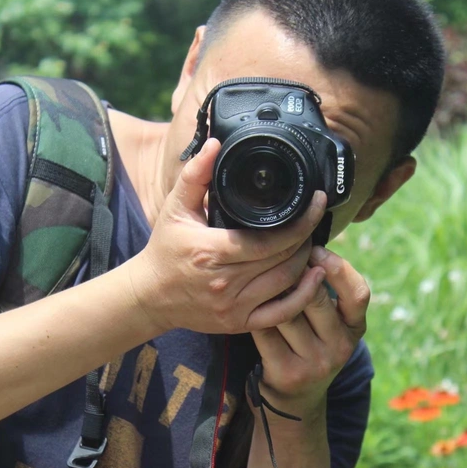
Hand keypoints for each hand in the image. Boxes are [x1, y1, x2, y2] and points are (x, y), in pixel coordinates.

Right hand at [130, 138, 327, 334]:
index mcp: (212, 252)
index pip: (271, 239)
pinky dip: (303, 297)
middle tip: (313, 221)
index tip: (316, 203)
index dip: (301, 222)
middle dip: (306, 238)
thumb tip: (216, 144)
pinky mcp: (239, 323)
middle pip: (284, 260)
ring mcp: (234, 306)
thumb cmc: (165, 250)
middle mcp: (226, 283)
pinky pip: (281, 315)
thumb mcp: (175, 208)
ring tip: (311, 243)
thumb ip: (196, 175)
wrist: (149, 295)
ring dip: (307, 263)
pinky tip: (314, 278)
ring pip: (287, 284)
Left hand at [250, 246, 369, 420]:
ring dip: (270, 293)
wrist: (294, 401)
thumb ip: (324, 292)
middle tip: (273, 259)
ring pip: (288, 313)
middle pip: (317, 298)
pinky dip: (255, 315)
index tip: (315, 249)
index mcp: (355, 328)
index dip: (338, 268)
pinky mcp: (289, 372)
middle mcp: (340, 346)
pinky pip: (266, 331)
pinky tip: (247, 305)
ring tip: (256, 278)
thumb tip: (304, 241)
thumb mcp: (329, 324)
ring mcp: (316, 363)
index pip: (359, 293)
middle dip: (293, 275)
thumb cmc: (308, 345)